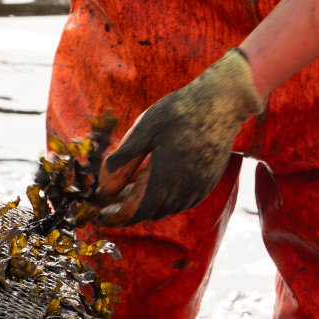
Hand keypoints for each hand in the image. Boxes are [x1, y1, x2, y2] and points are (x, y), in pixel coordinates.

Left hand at [93, 48, 262, 225]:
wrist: (221, 103)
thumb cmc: (179, 112)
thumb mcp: (144, 129)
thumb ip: (123, 160)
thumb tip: (103, 186)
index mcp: (163, 182)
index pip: (132, 213)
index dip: (114, 216)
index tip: (98, 213)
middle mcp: (182, 193)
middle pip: (147, 212)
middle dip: (125, 209)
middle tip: (106, 201)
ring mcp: (197, 191)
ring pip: (164, 208)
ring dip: (144, 204)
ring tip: (125, 191)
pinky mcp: (206, 184)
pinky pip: (179, 200)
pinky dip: (162, 197)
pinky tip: (152, 182)